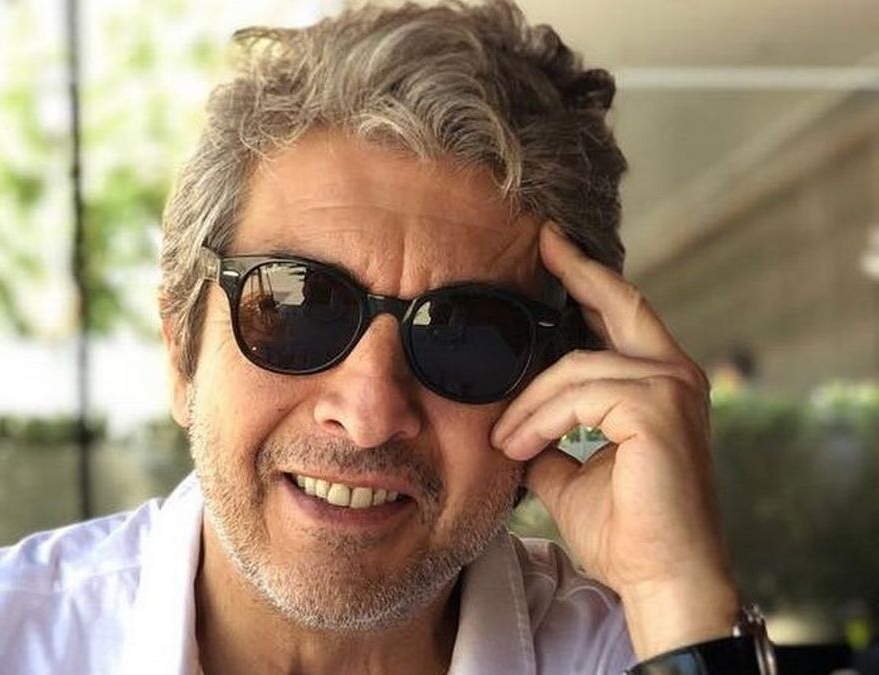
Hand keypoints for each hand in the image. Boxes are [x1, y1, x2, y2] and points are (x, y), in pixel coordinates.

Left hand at [491, 222, 739, 658]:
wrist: (659, 578)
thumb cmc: (624, 531)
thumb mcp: (570, 471)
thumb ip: (549, 433)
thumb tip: (511, 419)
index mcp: (659, 385)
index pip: (622, 316)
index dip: (588, 280)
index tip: (552, 250)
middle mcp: (674, 376)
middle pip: (619, 304)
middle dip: (577, 272)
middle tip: (541, 244)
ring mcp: (670, 388)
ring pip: (573, 367)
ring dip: (527, 404)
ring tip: (503, 441)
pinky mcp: (656, 408)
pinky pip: (576, 397)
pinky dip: (539, 420)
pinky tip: (519, 448)